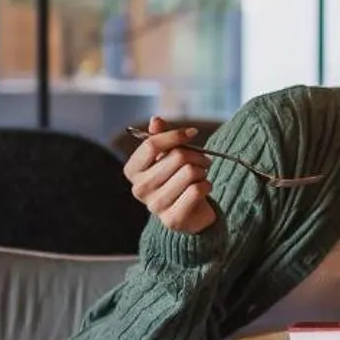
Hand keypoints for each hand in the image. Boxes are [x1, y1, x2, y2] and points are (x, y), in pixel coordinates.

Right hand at [125, 116, 215, 234]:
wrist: (191, 212)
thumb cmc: (178, 179)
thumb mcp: (169, 156)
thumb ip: (161, 138)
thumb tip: (155, 120)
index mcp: (132, 170)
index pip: (152, 144)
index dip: (175, 135)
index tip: (192, 133)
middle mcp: (139, 189)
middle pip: (176, 157)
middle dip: (196, 155)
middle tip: (202, 161)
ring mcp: (155, 205)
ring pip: (189, 172)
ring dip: (202, 171)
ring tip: (201, 176)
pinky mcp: (172, 219)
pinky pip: (197, 190)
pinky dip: (207, 185)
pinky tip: (204, 189)